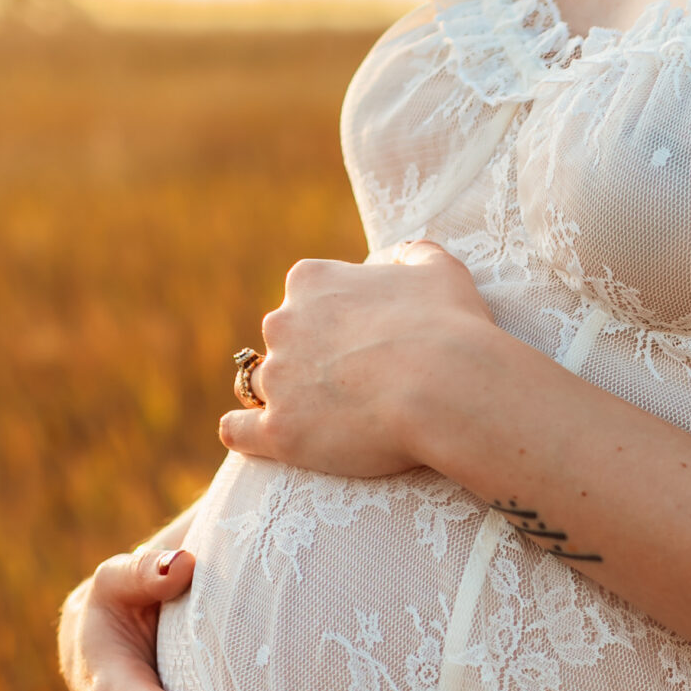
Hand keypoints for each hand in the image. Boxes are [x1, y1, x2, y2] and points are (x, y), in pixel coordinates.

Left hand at [218, 240, 491, 478]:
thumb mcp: (439, 270)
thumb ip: (413, 254)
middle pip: (282, 340)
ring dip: (282, 395)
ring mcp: (278, 379)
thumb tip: (399, 256)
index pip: (304, 296)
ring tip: (315, 415)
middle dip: (306, 357)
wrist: (447, 387)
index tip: (361, 340)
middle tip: (351, 382)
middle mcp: (282, 324)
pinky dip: (242, 432)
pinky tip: (252, 437)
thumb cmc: (450, 326)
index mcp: (311, 281)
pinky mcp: (280, 431)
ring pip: (260, 384)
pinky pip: (239, 431)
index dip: (332, 319)